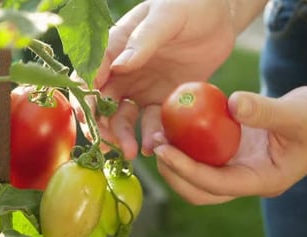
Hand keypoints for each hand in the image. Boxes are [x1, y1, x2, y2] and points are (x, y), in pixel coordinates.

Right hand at [77, 0, 236, 158]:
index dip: (85, 96)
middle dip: (101, 125)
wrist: (221, 17)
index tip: (87, 115)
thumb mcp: (167, 16)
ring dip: (122, 136)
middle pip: (101, 102)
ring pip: (122, 117)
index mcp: (115, 47)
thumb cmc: (191, 5)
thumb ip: (143, 40)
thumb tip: (119, 65)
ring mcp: (140, 88)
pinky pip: (152, 122)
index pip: (90, 74)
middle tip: (108, 145)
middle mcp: (122, 71)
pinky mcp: (161, 100)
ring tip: (131, 152)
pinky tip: (155, 146)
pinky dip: (151, 136)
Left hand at [153, 87, 306, 204]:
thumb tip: (232, 104)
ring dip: (175, 164)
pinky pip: (202, 159)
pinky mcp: (231, 157)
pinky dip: (185, 149)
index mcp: (263, 180)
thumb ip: (266, 111)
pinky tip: (175, 127)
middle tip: (157, 146)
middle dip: (174, 174)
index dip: (187, 170)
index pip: (218, 184)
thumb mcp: (298, 112)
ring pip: (197, 180)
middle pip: (200, 192)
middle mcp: (246, 181)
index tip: (164, 151)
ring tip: (160, 136)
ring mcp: (238, 171)